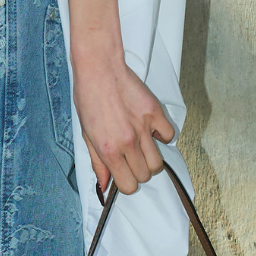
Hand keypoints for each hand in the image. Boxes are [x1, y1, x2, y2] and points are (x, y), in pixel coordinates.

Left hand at [70, 44, 174, 196]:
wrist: (99, 69)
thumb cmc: (88, 98)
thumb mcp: (86, 135)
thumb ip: (98, 163)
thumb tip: (104, 185)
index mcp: (109, 150)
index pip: (128, 186)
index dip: (127, 183)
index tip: (124, 175)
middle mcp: (128, 142)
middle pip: (145, 175)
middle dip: (138, 171)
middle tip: (131, 158)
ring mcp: (144, 128)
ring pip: (158, 162)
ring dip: (151, 158)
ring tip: (142, 146)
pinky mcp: (155, 113)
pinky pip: (169, 135)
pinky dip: (163, 136)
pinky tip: (151, 129)